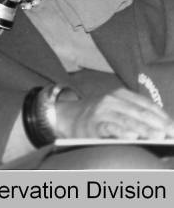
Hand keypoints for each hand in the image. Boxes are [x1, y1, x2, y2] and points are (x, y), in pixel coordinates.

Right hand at [56, 87, 173, 139]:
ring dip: (145, 129)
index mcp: (120, 94)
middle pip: (140, 113)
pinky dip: (122, 132)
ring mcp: (101, 111)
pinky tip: (133, 136)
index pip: (147, 105)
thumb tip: (162, 128)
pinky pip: (111, 128)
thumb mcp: (115, 107)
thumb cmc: (98, 116)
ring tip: (159, 136)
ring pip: (127, 120)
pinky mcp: (93, 124)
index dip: (163, 116)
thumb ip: (134, 113)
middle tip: (171, 134)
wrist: (67, 117)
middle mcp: (111, 100)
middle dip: (158, 125)